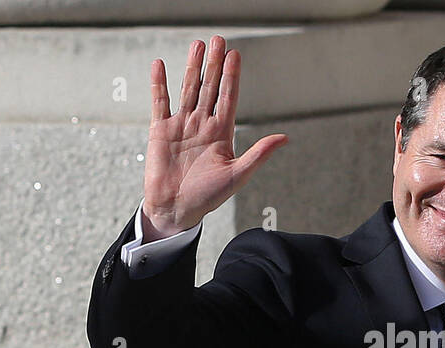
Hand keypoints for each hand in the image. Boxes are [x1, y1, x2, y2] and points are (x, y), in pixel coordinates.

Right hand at [143, 35, 287, 239]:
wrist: (175, 210)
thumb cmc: (206, 198)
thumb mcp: (237, 176)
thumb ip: (258, 155)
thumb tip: (284, 138)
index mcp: (221, 133)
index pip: (228, 97)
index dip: (232, 76)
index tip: (236, 55)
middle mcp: (202, 125)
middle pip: (210, 87)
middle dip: (214, 64)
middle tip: (219, 40)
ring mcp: (181, 126)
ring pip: (188, 90)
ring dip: (192, 68)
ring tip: (198, 45)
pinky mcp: (160, 131)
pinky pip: (160, 103)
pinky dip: (160, 84)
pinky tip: (160, 65)